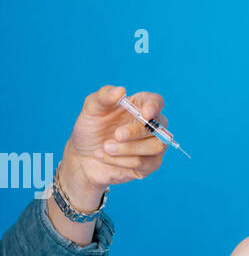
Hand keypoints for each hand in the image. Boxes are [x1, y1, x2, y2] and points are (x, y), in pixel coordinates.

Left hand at [61, 84, 168, 202]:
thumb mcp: (91, 109)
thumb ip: (104, 97)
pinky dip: (121, 161)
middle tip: (116, 135)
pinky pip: (143, 163)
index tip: (145, 113)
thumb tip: (121, 90)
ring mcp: (152, 145)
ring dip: (128, 148)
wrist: (82, 157)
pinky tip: (103, 156)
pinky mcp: (149, 165)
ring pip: (155, 146)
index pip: (156, 101)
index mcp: (139, 106)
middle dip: (136, 131)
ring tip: (105, 147)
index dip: (154, 106)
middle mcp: (150, 125)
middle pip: (158, 126)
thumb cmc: (91, 129)